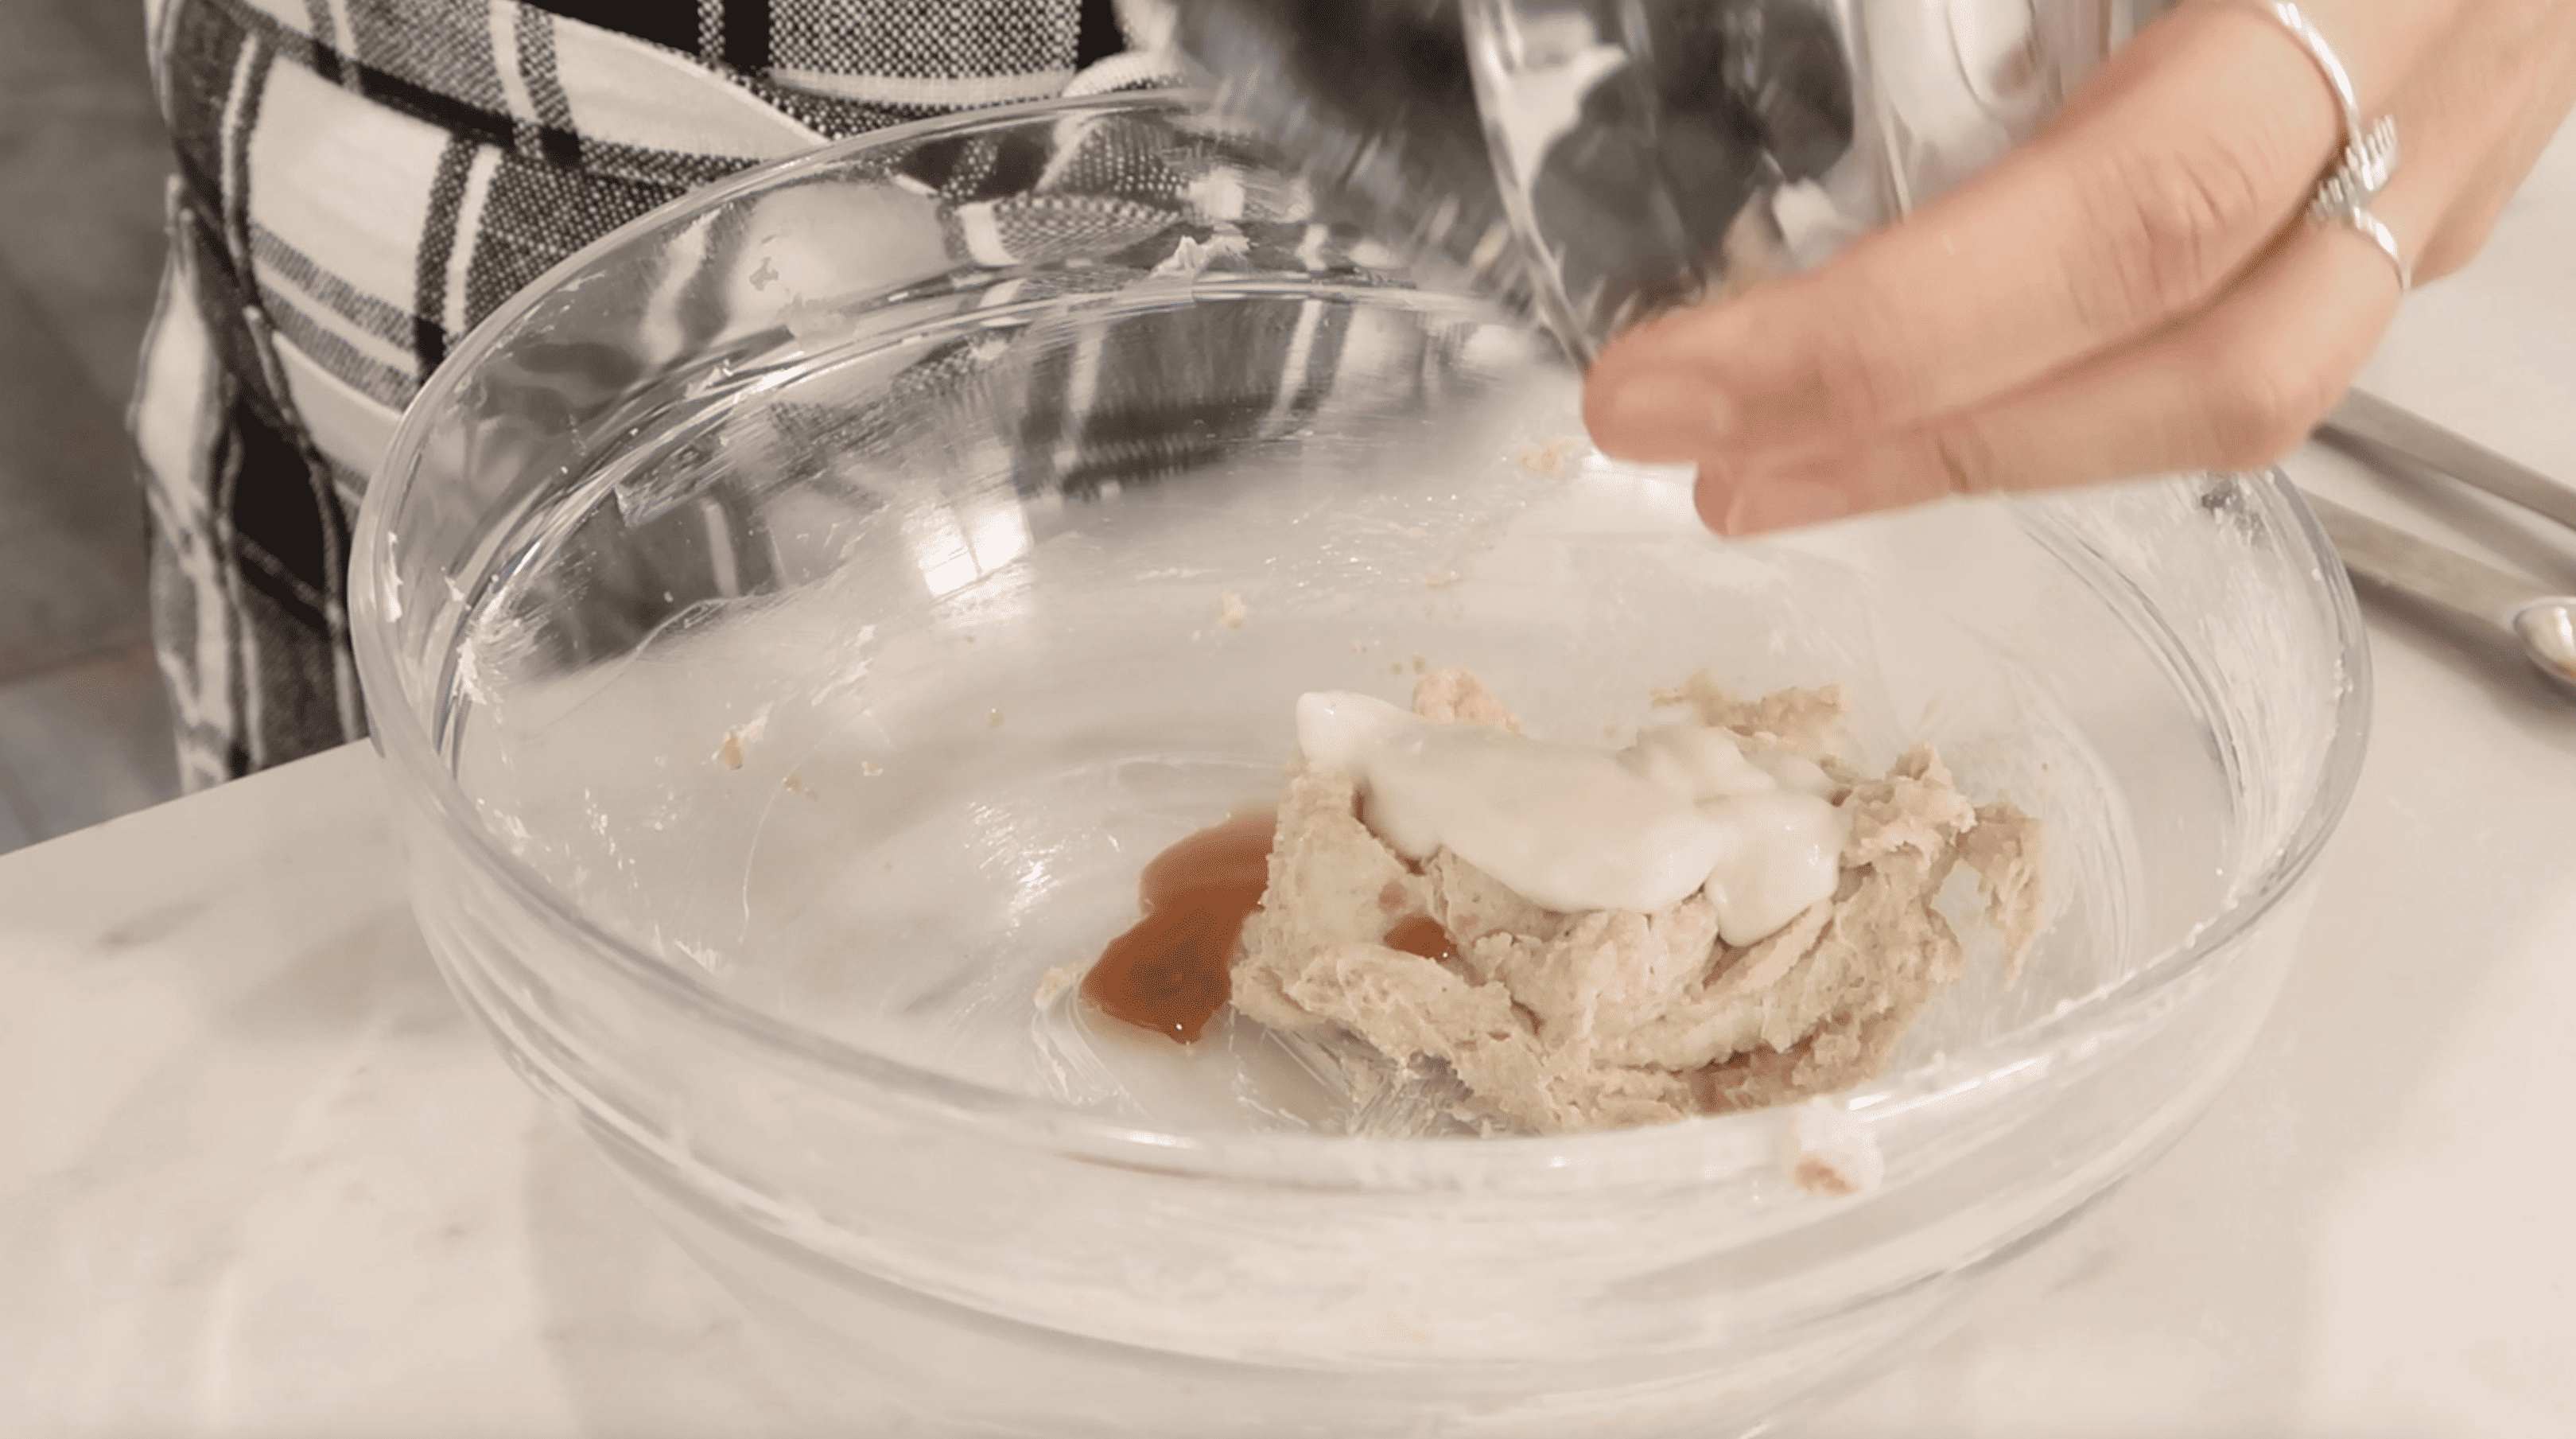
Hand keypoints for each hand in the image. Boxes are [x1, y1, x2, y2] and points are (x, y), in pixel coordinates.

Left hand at [1581, 0, 2575, 535]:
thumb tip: (1762, 27)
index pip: (2126, 215)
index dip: (1883, 338)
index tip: (1666, 386)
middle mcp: (2440, 88)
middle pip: (2194, 364)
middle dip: (1912, 445)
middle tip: (1698, 459)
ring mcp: (2461, 148)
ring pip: (2235, 382)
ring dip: (1985, 447)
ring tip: (1779, 460)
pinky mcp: (2441, 171)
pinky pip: (2248, 319)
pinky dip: (2069, 377)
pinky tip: (1932, 381)